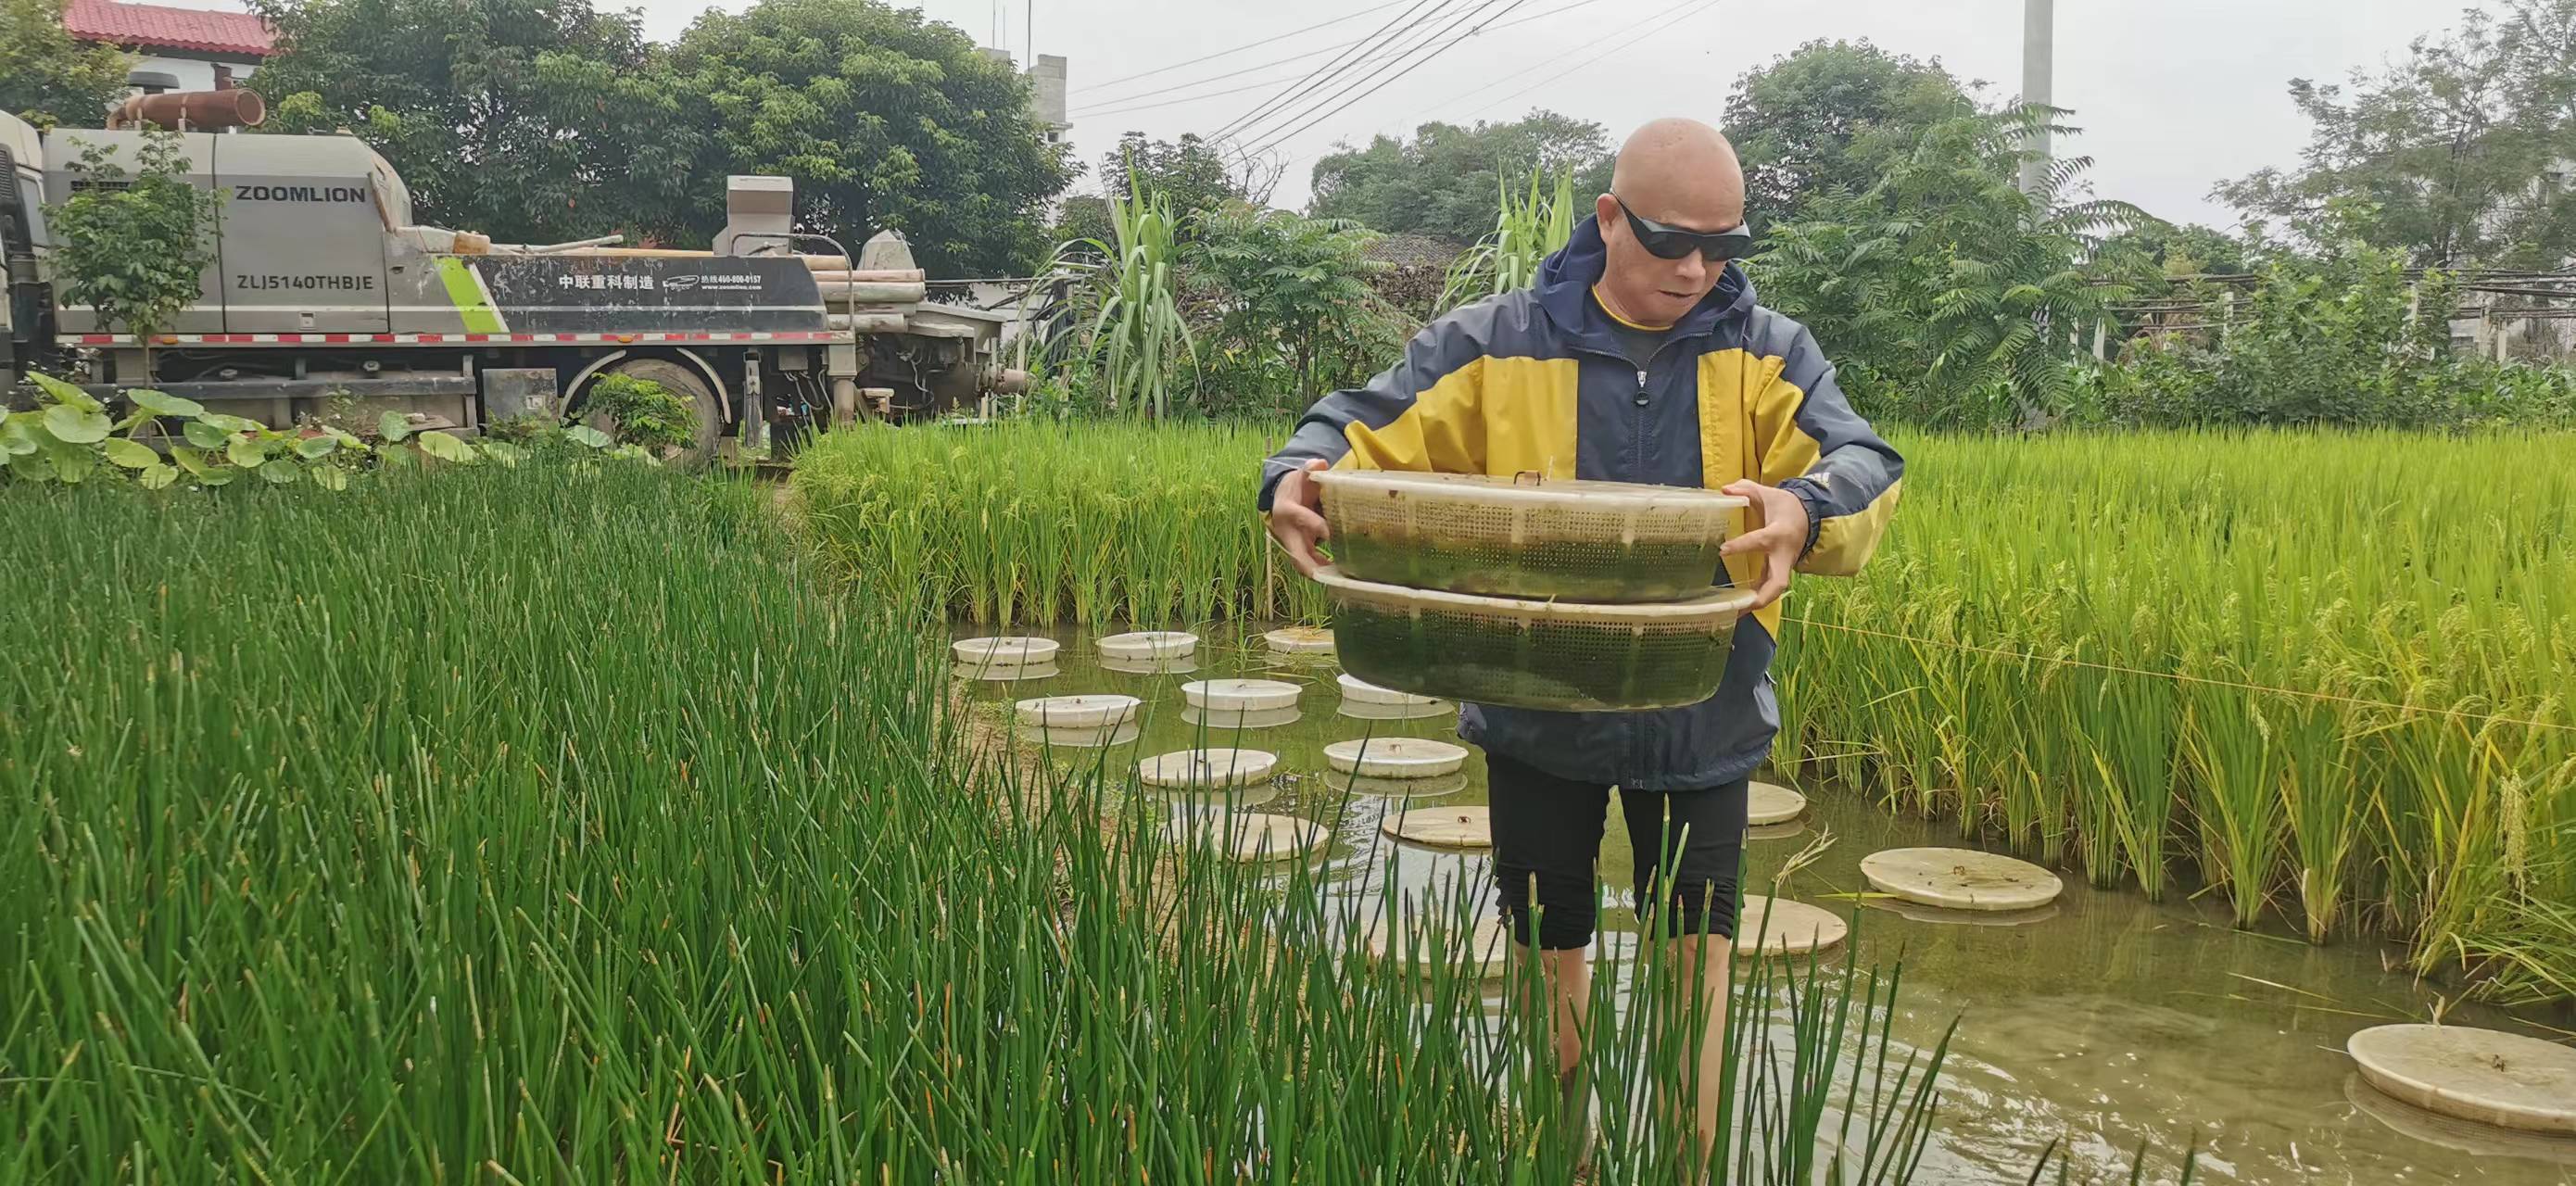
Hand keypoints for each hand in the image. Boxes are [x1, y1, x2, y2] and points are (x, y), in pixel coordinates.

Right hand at [1267, 459, 1331, 576]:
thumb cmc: (1296, 486)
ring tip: (1338, 577)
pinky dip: (1321, 568)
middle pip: (1295, 552)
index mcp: (1287, 510)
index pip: (1300, 518)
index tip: (1330, 533)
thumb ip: (1311, 469)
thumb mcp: (1302, 475)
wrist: (1283, 497)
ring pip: (1302, 562)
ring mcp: (1292, 542)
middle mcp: (1286, 530)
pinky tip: (1338, 574)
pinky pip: (1309, 562)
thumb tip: (1320, 462)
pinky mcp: (1299, 549)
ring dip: (1319, 571)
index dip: (1315, 525)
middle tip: (1327, 574)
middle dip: (1309, 564)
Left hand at [1717, 480, 1808, 609]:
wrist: (1808, 517)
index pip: (1760, 541)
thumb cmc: (1785, 506)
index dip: (1742, 546)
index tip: (1722, 550)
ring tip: (1733, 615)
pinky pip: (1768, 589)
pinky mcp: (1778, 572)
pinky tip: (1736, 610)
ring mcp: (1782, 566)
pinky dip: (1754, 601)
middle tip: (1741, 606)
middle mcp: (1783, 555)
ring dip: (1756, 604)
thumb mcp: (1768, 493)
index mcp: (1778, 533)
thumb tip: (1724, 490)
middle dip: (1762, 595)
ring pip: (1774, 591)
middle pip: (1778, 582)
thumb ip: (1746, 489)